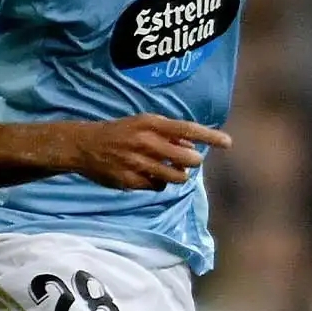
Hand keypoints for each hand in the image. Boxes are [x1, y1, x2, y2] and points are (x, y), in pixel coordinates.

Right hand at [59, 114, 232, 190]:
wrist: (84, 145)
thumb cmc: (119, 132)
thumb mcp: (142, 123)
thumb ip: (167, 133)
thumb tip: (192, 145)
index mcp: (150, 124)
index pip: (188, 130)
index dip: (209, 137)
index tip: (228, 143)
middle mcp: (146, 142)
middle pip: (188, 158)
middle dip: (192, 162)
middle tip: (187, 160)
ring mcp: (138, 163)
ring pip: (176, 177)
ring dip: (178, 175)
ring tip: (168, 170)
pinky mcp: (131, 180)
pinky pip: (158, 187)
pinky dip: (159, 183)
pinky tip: (148, 176)